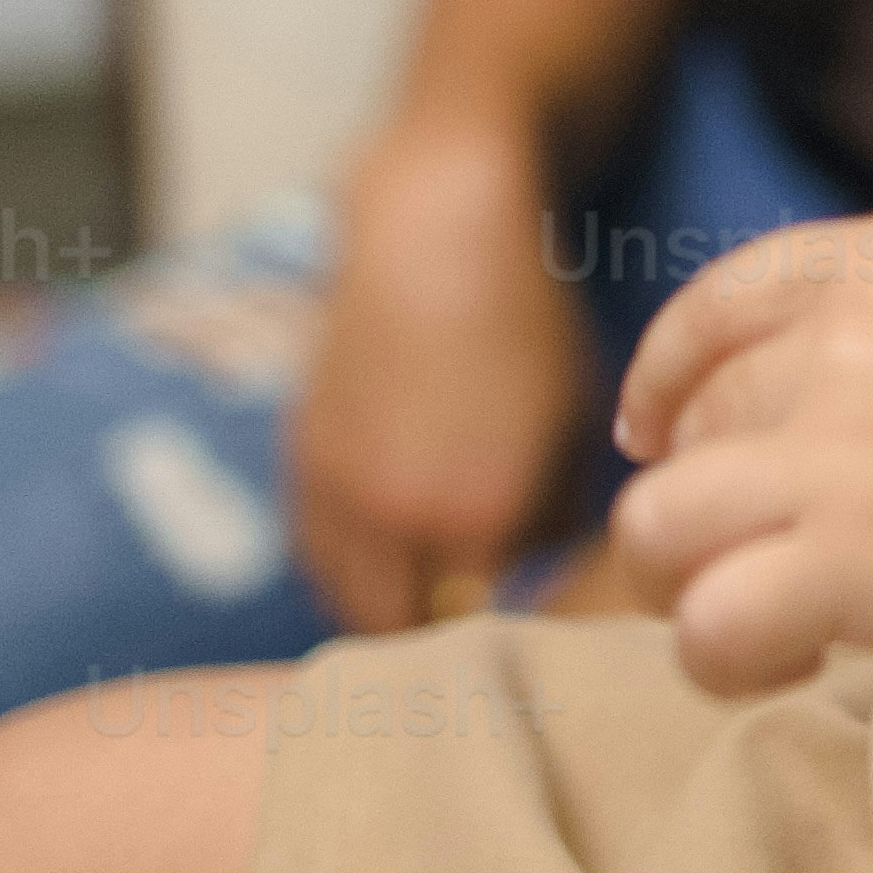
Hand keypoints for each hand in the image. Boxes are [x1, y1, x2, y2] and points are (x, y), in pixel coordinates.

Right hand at [286, 116, 589, 631]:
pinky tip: (388, 554)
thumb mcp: (574, 427)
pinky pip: (316, 556)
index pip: (485, 631)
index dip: (507, 638)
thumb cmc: (527, 326)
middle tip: (477, 631)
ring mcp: (336, 491)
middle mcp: (393, 517)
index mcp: (474, 515)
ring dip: (388, 610)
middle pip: (406, 631)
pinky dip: (348, 570)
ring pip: (349, 601)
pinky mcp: (299, 461)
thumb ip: (555, 524)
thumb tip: (537, 588)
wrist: (433, 233)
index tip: (527, 635)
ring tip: (433, 597)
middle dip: (442, 637)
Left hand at [609, 216, 872, 699]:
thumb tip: (840, 405)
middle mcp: (840, 340)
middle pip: (690, 428)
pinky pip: (709, 620)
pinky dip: (726, 653)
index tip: (654, 435)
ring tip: (755, 624)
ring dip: (686, 584)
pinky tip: (795, 659)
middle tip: (766, 561)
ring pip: (658, 527)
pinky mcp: (849, 563)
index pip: (717, 302)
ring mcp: (835, 451)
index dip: (665, 377)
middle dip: (707, 500)